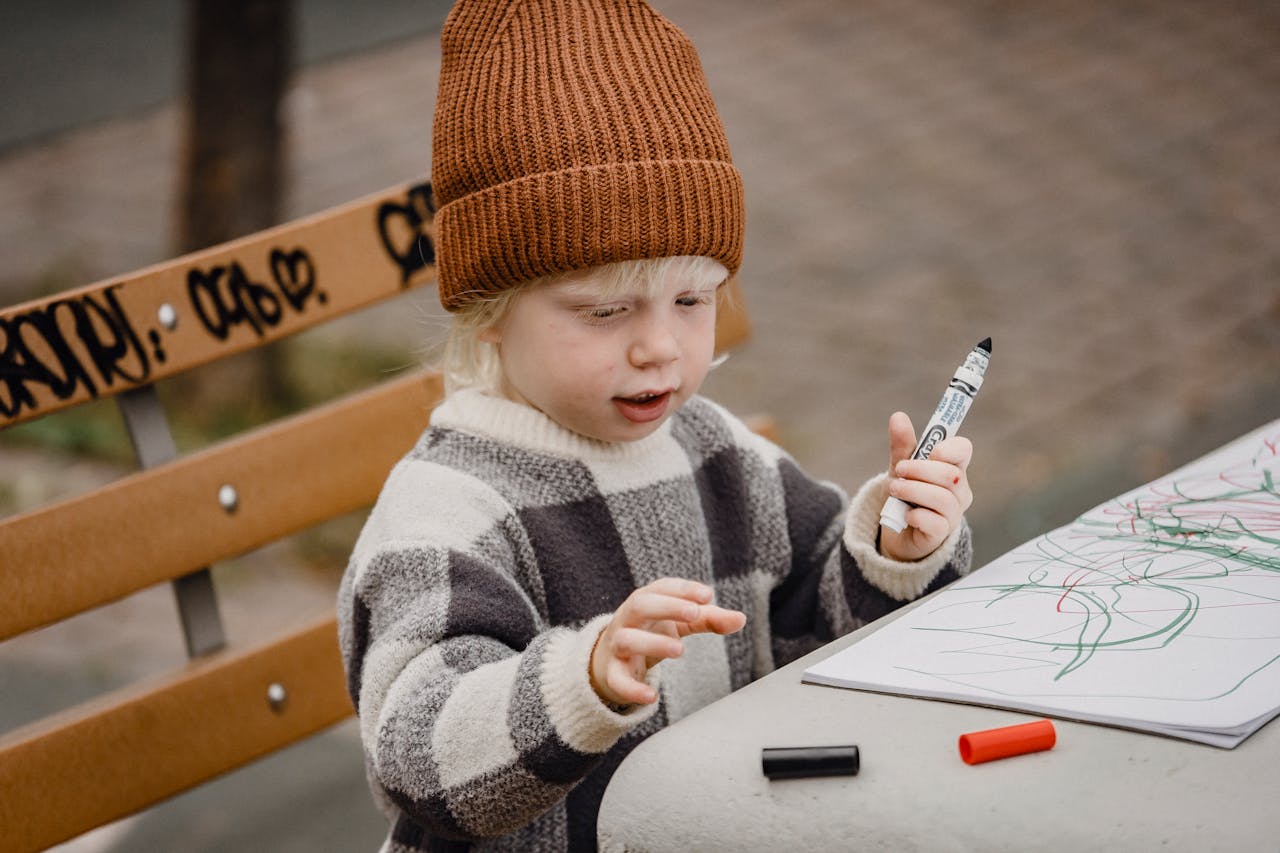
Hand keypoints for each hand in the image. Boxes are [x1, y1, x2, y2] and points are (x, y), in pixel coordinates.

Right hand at [590, 578, 745, 706]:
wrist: (610, 660)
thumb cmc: (651, 632)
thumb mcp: (680, 623)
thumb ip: (709, 619)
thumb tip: (741, 618)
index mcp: (646, 601)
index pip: (661, 588)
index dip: (683, 589)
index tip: (708, 595)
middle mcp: (628, 619)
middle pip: (640, 605)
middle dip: (667, 607)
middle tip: (694, 614)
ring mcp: (617, 645)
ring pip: (627, 639)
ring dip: (652, 643)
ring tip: (680, 649)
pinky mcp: (612, 673)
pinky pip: (617, 679)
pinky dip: (632, 689)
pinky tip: (652, 697)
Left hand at [879, 411, 973, 561]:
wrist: (897, 531)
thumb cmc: (906, 495)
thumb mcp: (901, 468)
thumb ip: (902, 445)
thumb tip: (898, 416)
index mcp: (953, 468)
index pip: (964, 449)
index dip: (947, 447)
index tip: (928, 451)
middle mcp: (959, 491)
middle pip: (951, 475)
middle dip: (920, 470)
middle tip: (899, 471)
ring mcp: (953, 513)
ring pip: (943, 498)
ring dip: (914, 490)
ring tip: (894, 489)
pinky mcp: (942, 534)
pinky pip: (935, 523)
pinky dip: (916, 515)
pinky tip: (906, 514)